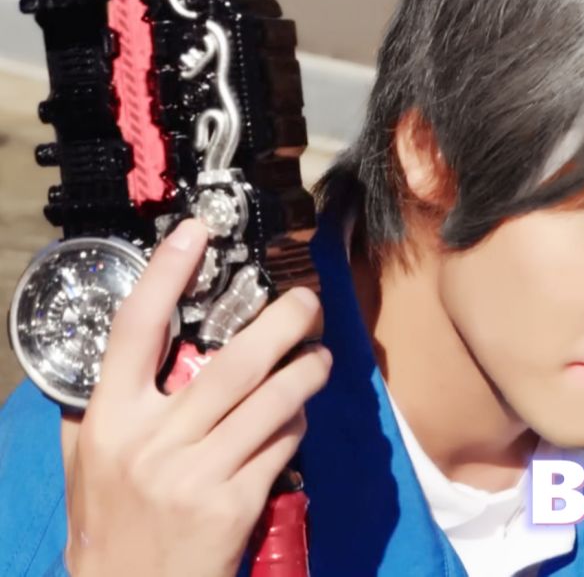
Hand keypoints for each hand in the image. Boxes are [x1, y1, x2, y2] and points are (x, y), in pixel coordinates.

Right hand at [59, 219, 329, 576]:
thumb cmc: (108, 526)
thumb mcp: (87, 464)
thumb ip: (105, 409)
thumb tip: (130, 349)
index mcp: (109, 421)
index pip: (134, 330)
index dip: (166, 274)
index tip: (197, 232)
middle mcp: (152, 442)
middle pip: (231, 363)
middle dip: (281, 324)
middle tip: (308, 301)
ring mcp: (196, 473)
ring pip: (270, 401)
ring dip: (306, 372)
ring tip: (321, 357)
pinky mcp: (234, 503)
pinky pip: (281, 444)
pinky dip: (296, 421)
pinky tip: (299, 414)